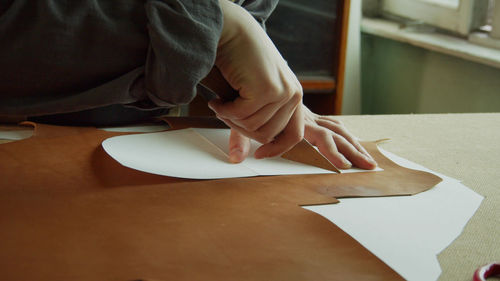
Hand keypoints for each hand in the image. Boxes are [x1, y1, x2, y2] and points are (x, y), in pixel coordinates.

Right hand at [209, 0, 303, 158]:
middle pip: (267, 135)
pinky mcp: (267, 90)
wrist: (231, 31)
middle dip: (241, 128)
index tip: (258, 154)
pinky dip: (225, 110)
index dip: (276, 149)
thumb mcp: (248, 96)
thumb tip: (237, 158)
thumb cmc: (239, 61)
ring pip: (253, 128)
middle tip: (225, 112)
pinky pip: (241, 116)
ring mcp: (282, 92)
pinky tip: (218, 98)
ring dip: (231, 118)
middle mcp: (293, 95)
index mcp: (294, 96)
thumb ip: (247, 125)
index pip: (294, 135)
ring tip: (222, 101)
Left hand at [228, 105, 377, 169]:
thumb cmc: (249, 99)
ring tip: (370, 163)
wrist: (255, 73)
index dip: (310, 155)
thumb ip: (239, 139)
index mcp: (292, 116)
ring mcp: (311, 115)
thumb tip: (236, 160)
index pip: (307, 136)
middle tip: (366, 167)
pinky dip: (347, 137)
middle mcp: (307, 115)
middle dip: (350, 151)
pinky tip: (356, 146)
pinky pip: (334, 127)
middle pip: (334, 134)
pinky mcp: (311, 117)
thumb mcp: (241, 119)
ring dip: (355, 146)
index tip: (304, 168)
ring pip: (339, 131)